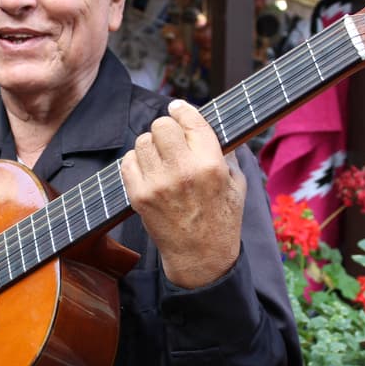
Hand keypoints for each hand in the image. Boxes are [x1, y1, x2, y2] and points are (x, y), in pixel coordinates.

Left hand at [121, 99, 244, 288]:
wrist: (201, 257)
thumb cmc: (222, 219)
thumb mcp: (237, 183)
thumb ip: (225, 152)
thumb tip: (209, 124)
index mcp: (211, 164)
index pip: (191, 120)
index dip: (182, 110)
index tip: (178, 108)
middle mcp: (183, 171)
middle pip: (161, 125)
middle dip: (166, 128)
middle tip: (171, 138)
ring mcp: (157, 184)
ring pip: (142, 141)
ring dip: (151, 145)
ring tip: (161, 157)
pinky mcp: (139, 196)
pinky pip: (128, 161)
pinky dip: (136, 161)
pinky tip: (149, 170)